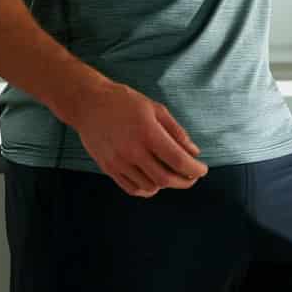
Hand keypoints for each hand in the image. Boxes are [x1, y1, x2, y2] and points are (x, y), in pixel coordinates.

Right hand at [68, 82, 208, 197]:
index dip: (194, 169)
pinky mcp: (108, 168)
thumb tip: (194, 152)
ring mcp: (119, 162)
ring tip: (172, 175)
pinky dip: (147, 189)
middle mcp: (133, 151)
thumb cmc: (125, 102)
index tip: (202, 170)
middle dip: (184, 181)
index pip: (178, 160)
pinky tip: (154, 182)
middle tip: (192, 177)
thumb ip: (177, 132)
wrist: (89, 103)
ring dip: (166, 185)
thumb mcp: (156, 109)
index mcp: (148, 133)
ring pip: (149, 186)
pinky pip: (131, 188)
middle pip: (165, 179)